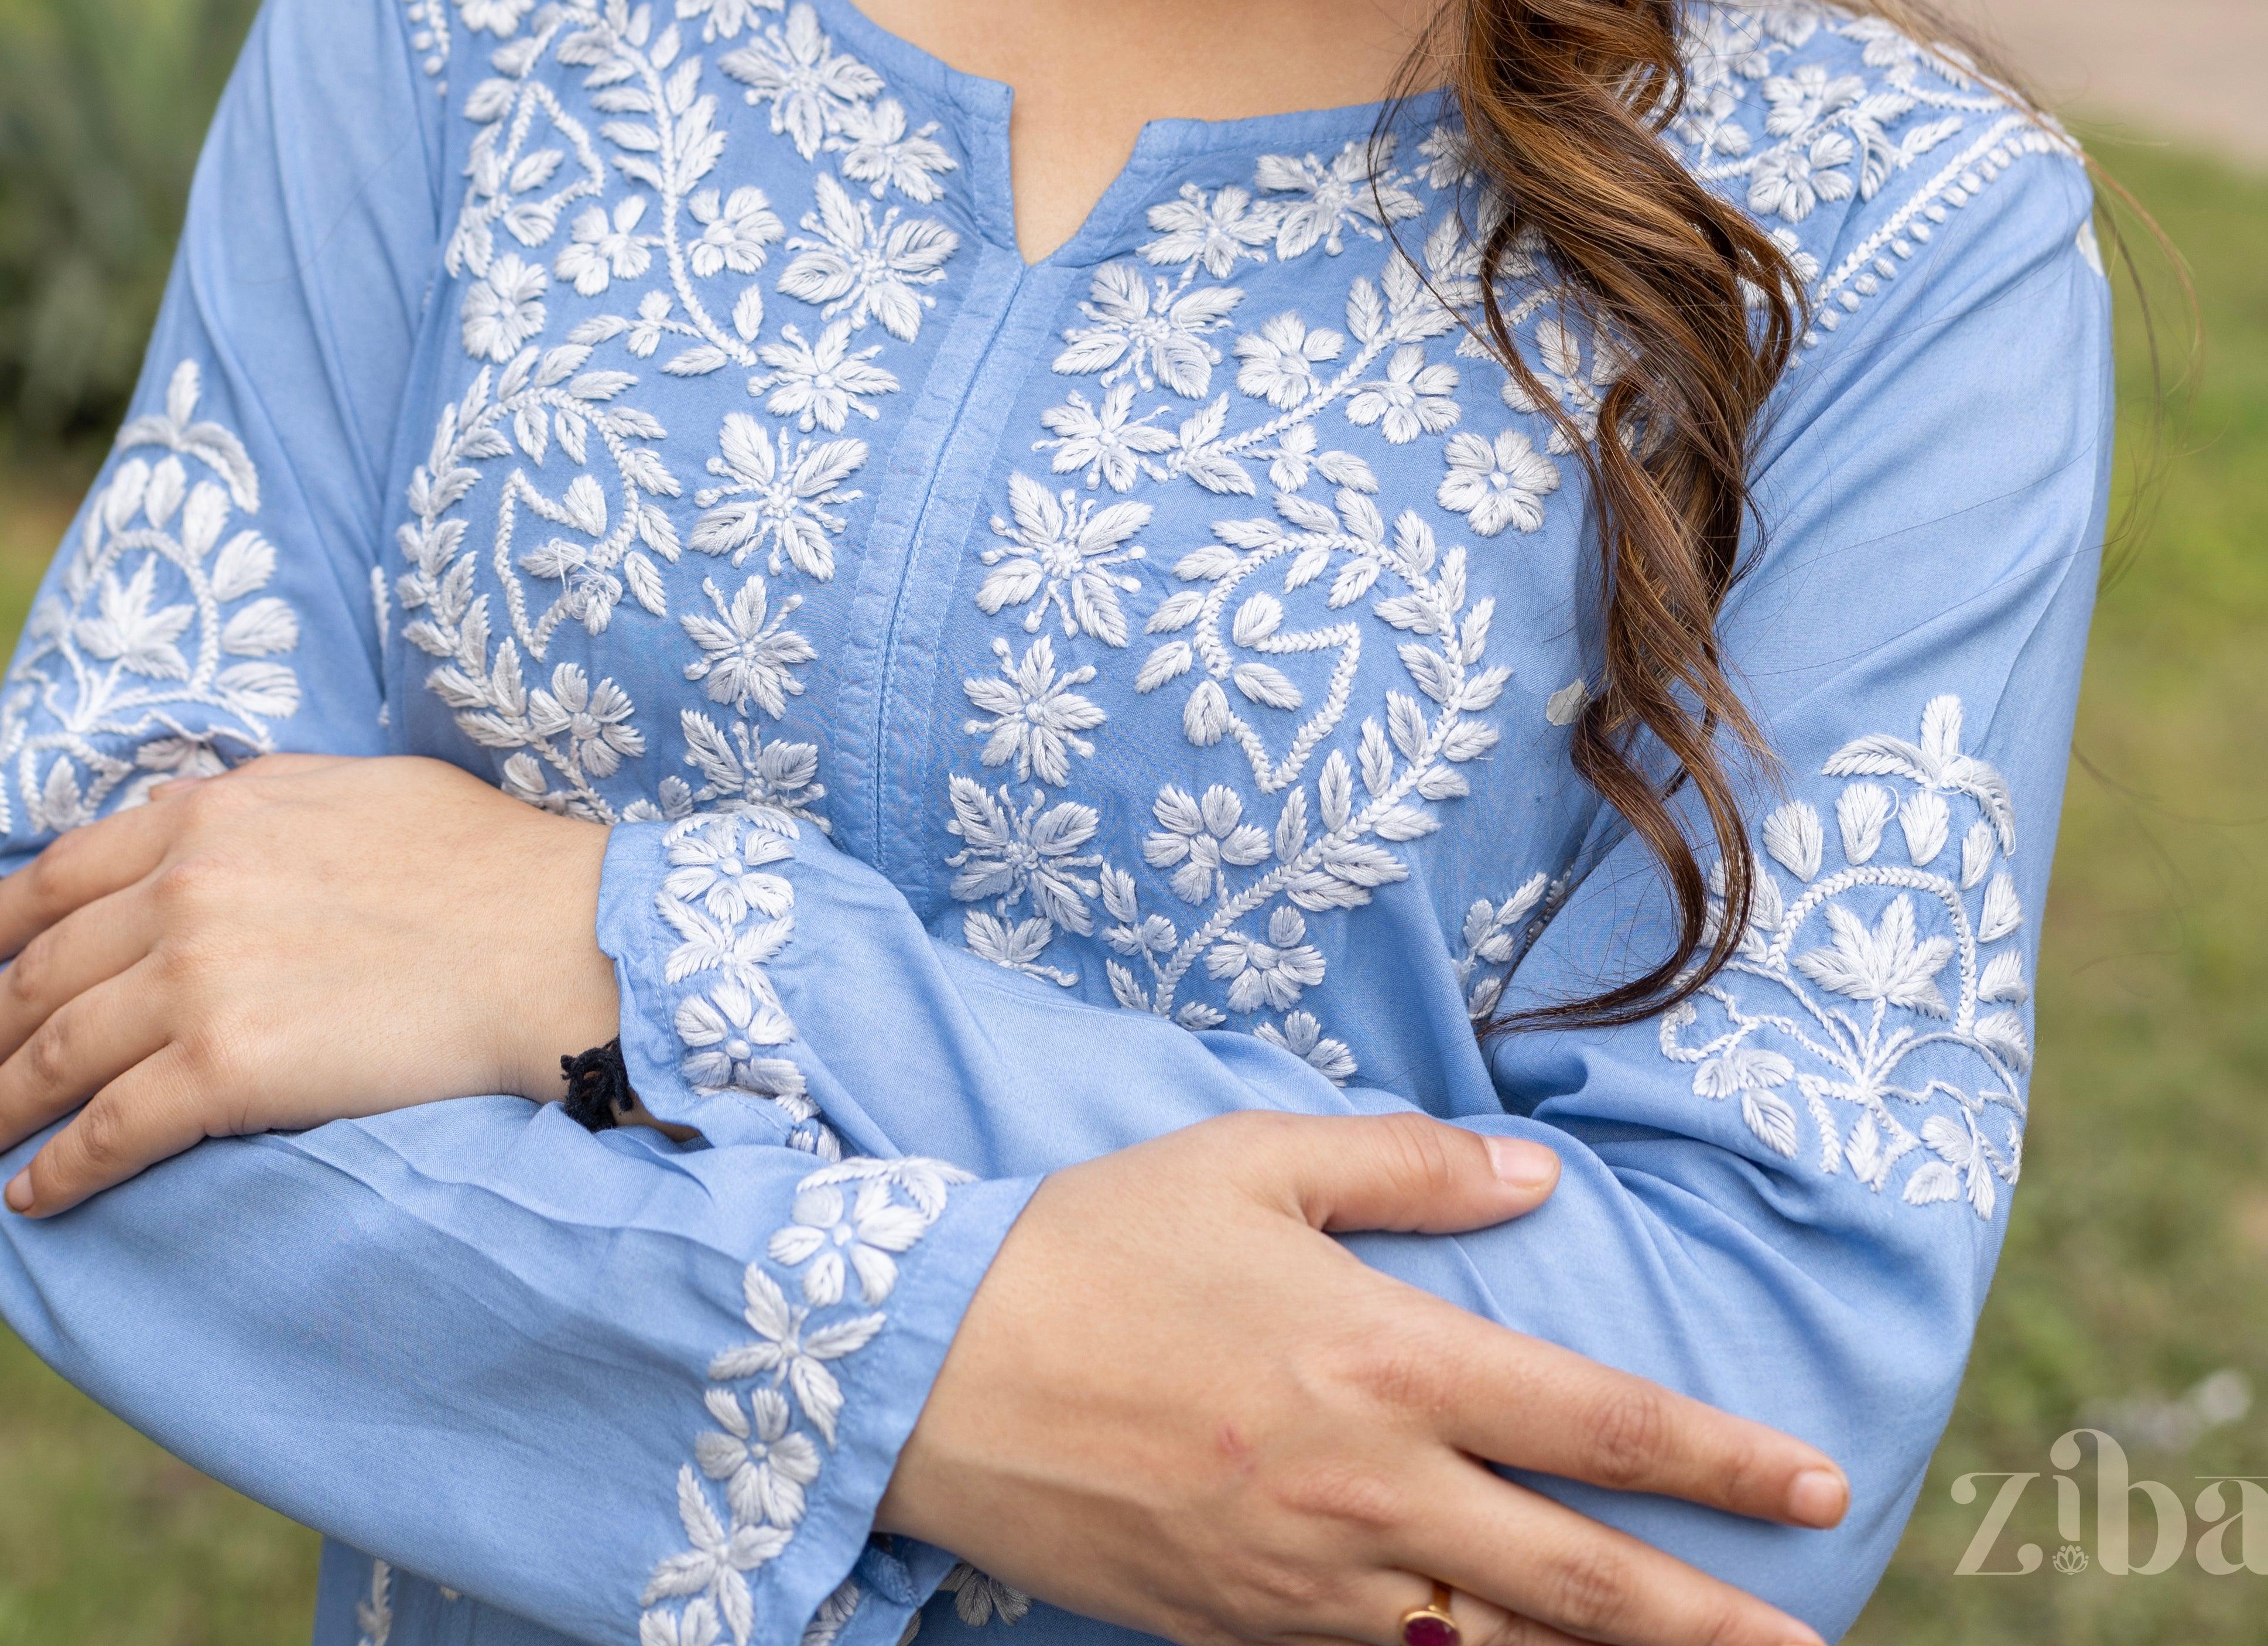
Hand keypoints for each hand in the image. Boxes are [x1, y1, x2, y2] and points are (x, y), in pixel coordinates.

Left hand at [0, 753, 618, 1214]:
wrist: (545, 938)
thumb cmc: (475, 860)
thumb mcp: (347, 788)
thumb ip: (255, 805)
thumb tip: (193, 821)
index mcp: (215, 816)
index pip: (65, 871)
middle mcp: (189, 891)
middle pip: (43, 970)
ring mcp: (200, 981)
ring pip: (55, 1054)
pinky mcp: (225, 1071)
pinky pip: (108, 1131)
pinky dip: (57, 1167)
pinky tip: (31, 1190)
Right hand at [884, 1111, 1843, 1645]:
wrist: (940, 1368)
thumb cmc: (1100, 1242)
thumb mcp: (1254, 1158)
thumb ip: (1406, 1166)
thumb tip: (1533, 1175)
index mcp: (1387, 1358)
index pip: (1598, 1422)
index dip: (1719, 1461)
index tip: (1816, 1484)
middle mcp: (1371, 1489)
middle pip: (1581, 1582)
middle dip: (1710, 1621)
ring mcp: (1309, 1584)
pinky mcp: (1243, 1636)